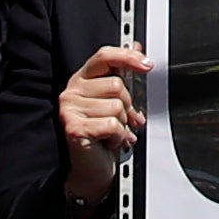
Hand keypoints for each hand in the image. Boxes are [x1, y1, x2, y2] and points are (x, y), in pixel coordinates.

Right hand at [56, 39, 143, 203]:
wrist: (91, 169)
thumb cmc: (103, 135)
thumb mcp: (115, 102)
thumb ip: (123, 76)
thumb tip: (137, 49)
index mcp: (83, 79)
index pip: (104, 56)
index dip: (127, 57)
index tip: (147, 64)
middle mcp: (73, 91)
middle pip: (117, 85)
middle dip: (128, 105)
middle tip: (123, 119)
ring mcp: (70, 109)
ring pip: (117, 106)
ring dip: (123, 123)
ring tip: (114, 132)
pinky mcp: (74, 127)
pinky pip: (112, 124)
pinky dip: (119, 136)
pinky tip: (111, 141)